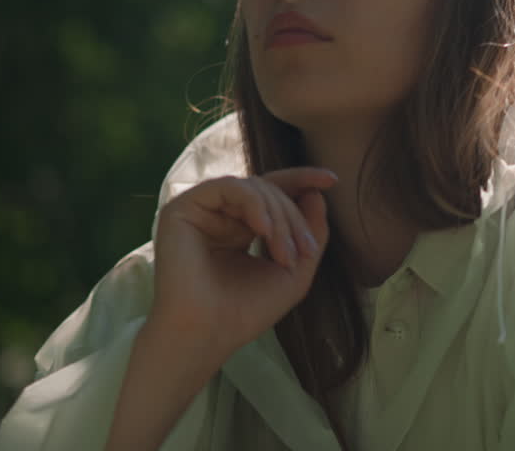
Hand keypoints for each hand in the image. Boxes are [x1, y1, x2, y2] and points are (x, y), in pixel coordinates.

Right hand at [148, 168, 336, 362]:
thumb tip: (317, 193)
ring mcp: (200, 210)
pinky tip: (264, 230)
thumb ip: (312, 233)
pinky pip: (228, 187)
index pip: (273, 191)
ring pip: (253, 188)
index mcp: (241, 227)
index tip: (332, 180)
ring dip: (279, 217)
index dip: (302, 180)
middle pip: (268, 190)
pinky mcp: (182, 209)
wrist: (208, 334)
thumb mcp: (295, 271)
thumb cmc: (247, 312)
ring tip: (285, 254)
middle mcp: (220, 215)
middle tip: (303, 251)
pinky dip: (254, 204)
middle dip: (294, 217)